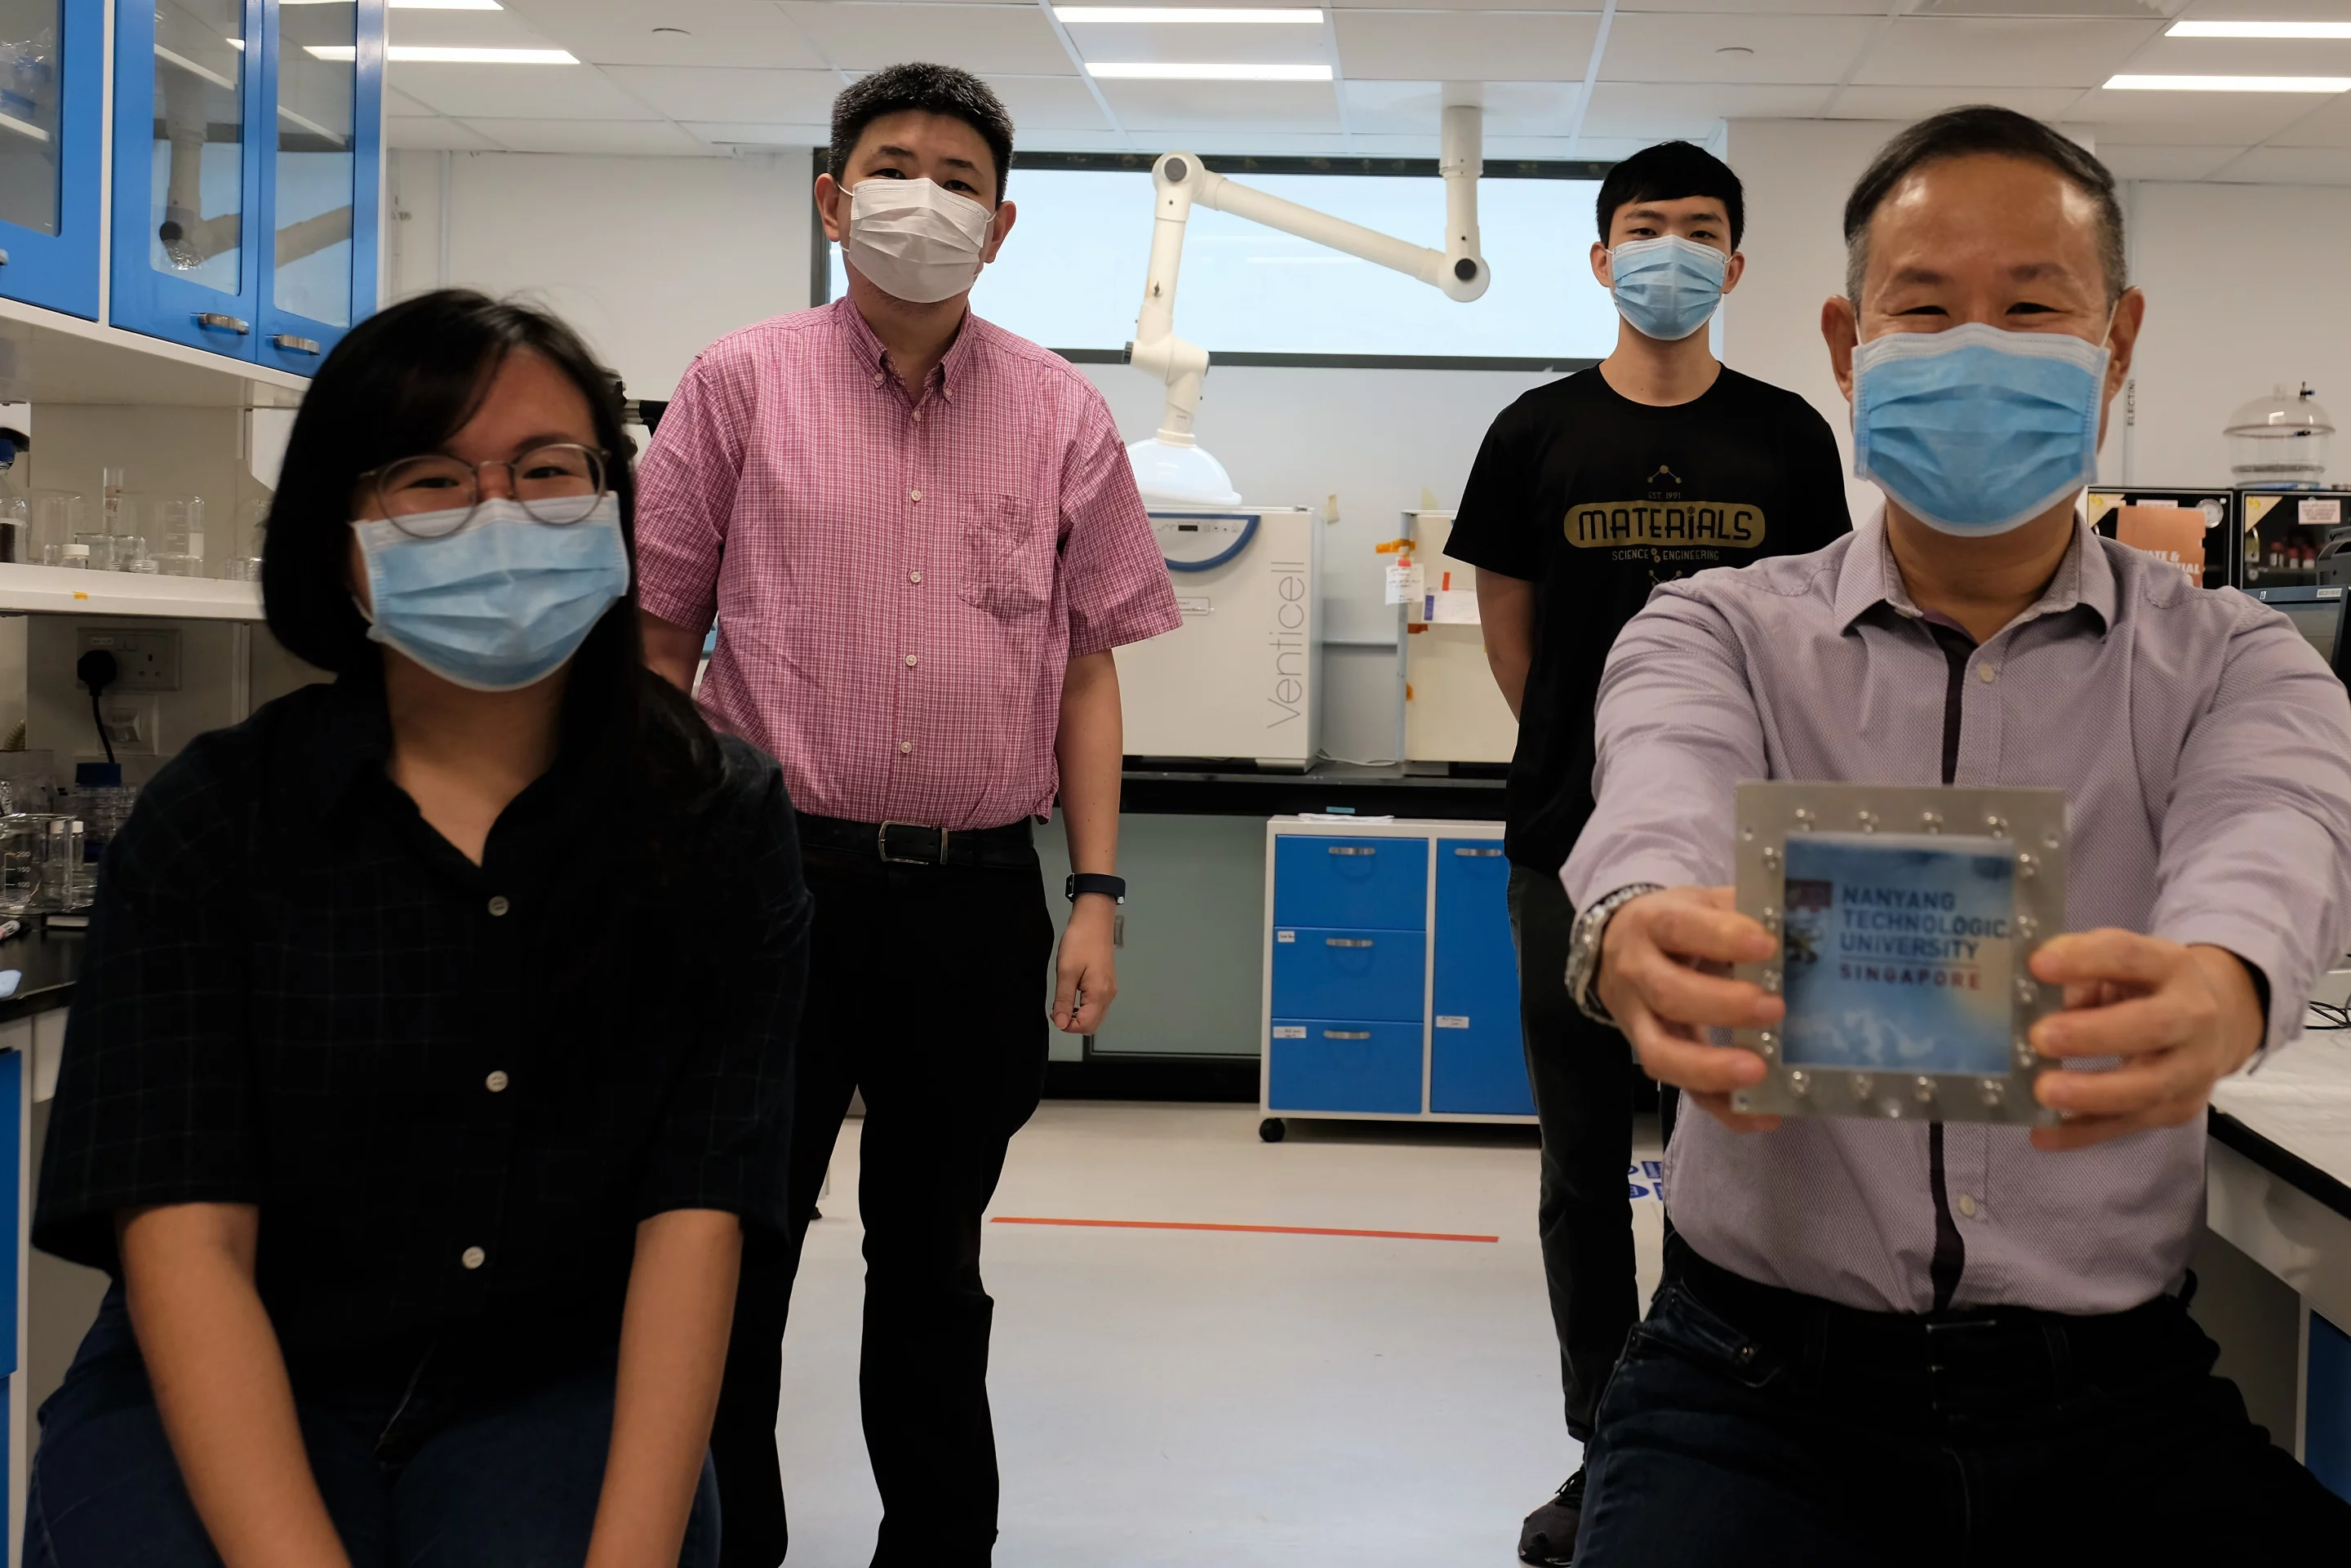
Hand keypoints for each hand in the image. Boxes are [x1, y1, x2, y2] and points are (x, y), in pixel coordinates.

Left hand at [1052, 895, 1118, 1033]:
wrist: (1094, 920)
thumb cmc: (1081, 941)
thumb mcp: (1066, 971)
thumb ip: (1063, 1000)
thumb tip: (1061, 1023)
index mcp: (1099, 994)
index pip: (1085, 1026)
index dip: (1067, 1025)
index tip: (1054, 1014)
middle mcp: (1108, 995)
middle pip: (1092, 1025)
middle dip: (1073, 1023)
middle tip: (1057, 1009)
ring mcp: (1109, 989)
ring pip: (1095, 1016)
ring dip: (1078, 1016)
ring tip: (1063, 1001)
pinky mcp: (1106, 983)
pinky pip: (1097, 1005)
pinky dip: (1084, 1007)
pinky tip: (1073, 995)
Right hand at [1595, 886, 1782, 1131]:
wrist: (1613, 949)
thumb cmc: (1675, 926)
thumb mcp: (1700, 903)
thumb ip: (1741, 911)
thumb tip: (1801, 928)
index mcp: (1652, 924)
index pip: (1679, 927)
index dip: (1721, 937)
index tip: (1767, 946)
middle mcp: (1637, 973)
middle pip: (1668, 994)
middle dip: (1723, 1006)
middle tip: (1775, 1008)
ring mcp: (1638, 1022)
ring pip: (1661, 1053)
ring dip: (1710, 1068)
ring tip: (1758, 1073)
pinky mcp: (1653, 1057)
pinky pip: (1683, 1091)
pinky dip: (1723, 1108)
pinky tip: (1763, 1114)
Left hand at [2025, 932, 2262, 1151]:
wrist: (2215, 1024)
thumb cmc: (2144, 988)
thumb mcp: (2119, 966)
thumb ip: (2077, 973)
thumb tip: (2026, 992)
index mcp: (2171, 966)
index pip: (2129, 956)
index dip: (2084, 959)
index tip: (2037, 966)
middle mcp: (2193, 1015)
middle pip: (2153, 1026)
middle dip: (2094, 1034)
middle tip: (2039, 1038)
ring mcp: (2193, 1068)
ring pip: (2148, 1087)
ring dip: (2091, 1093)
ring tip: (2042, 1092)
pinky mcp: (2179, 1108)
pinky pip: (2129, 1124)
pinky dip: (2083, 1133)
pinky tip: (2042, 1133)